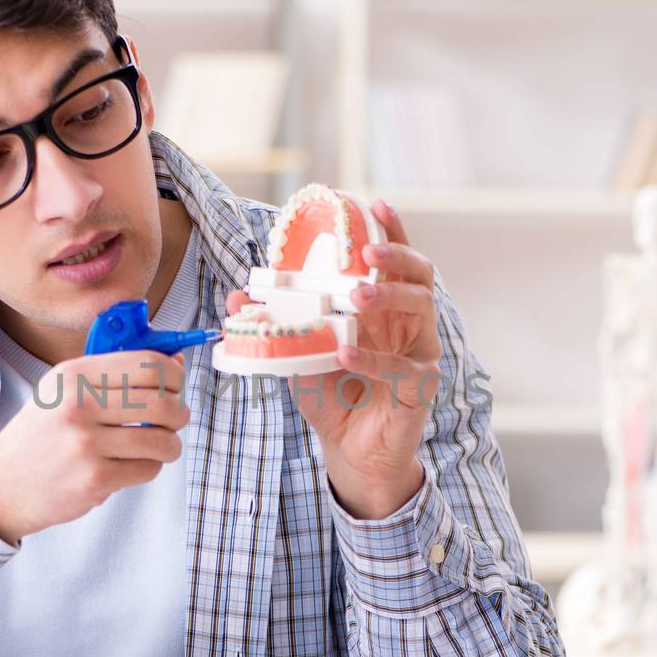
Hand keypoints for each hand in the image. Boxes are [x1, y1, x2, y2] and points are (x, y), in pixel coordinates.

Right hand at [0, 350, 188, 542]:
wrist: (2, 483)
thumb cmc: (42, 434)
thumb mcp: (65, 391)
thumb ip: (117, 375)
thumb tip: (176, 363)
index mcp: (73, 375)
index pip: (147, 364)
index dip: (174, 375)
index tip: (177, 385)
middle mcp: (79, 405)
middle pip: (162, 401)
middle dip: (179, 412)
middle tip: (176, 419)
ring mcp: (86, 444)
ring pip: (162, 440)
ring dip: (170, 445)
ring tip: (160, 446)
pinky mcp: (95, 479)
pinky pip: (147, 469)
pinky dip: (149, 467)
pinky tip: (133, 465)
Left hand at [228, 199, 439, 519]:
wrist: (350, 452)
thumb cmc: (333, 396)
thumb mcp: (298, 355)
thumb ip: (277, 325)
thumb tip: (236, 297)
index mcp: (384, 308)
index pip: (395, 260)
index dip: (390, 229)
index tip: (374, 203)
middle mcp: (409, 322)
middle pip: (419, 274)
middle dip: (395, 256)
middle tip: (365, 253)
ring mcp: (419, 351)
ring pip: (420, 308)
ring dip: (387, 296)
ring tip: (356, 296)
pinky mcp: (420, 384)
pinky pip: (401, 365)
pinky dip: (372, 358)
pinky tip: (345, 354)